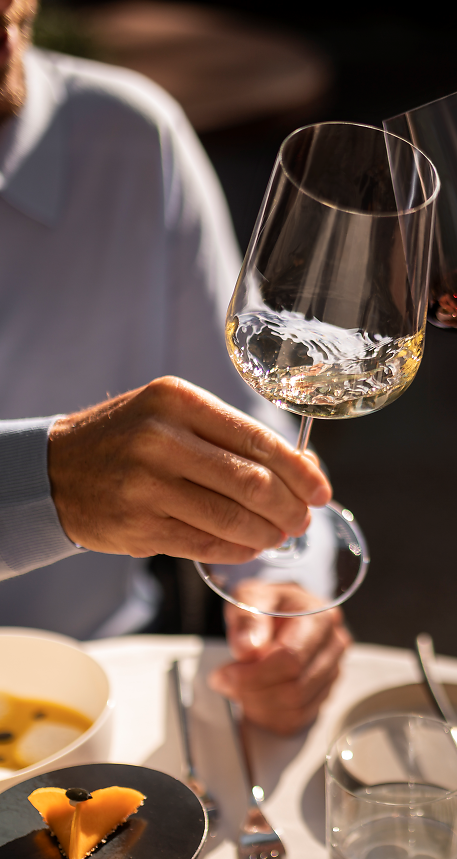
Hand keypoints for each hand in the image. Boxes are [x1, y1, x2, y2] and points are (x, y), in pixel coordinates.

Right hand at [48, 376, 330, 562]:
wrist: (57, 468)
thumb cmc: (127, 437)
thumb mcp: (171, 413)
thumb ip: (227, 435)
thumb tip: (298, 468)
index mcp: (178, 400)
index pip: (258, 439)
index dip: (299, 470)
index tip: (321, 490)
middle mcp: (162, 439)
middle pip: (251, 482)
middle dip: (290, 507)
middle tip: (303, 519)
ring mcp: (148, 486)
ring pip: (232, 518)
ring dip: (268, 533)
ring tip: (280, 535)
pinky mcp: (139, 526)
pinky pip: (205, 543)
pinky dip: (237, 549)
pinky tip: (250, 547)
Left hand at [209, 582, 350, 734]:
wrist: (279, 608)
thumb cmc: (266, 602)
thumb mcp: (249, 596)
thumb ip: (247, 619)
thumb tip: (247, 649)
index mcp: (320, 617)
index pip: (291, 659)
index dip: (254, 673)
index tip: (226, 672)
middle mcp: (333, 645)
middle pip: (295, 688)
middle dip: (252, 691)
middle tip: (223, 681)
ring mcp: (332, 671)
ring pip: (295, 708)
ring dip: (257, 705)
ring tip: (235, 687)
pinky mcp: (323, 692)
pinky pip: (297, 719)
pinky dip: (267, 716)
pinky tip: (250, 698)